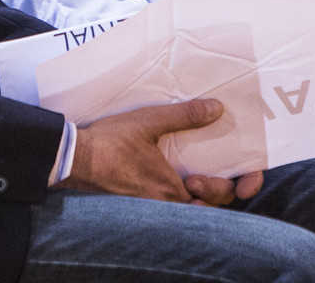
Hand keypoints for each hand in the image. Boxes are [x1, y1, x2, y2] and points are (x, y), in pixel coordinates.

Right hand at [65, 99, 262, 204]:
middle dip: (220, 191)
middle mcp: (167, 203)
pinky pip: (173, 201)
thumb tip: (217, 109)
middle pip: (209, 206)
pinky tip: (180, 172)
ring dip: (202, 193)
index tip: (241, 174)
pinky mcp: (142, 198)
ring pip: (192, 206)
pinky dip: (184, 192)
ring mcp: (153, 204)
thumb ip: (184, 116)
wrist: (74, 158)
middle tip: (214, 171)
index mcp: (173, 190)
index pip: (219, 198)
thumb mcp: (149, 122)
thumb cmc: (110, 143)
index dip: (235, 187)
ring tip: (200, 173)